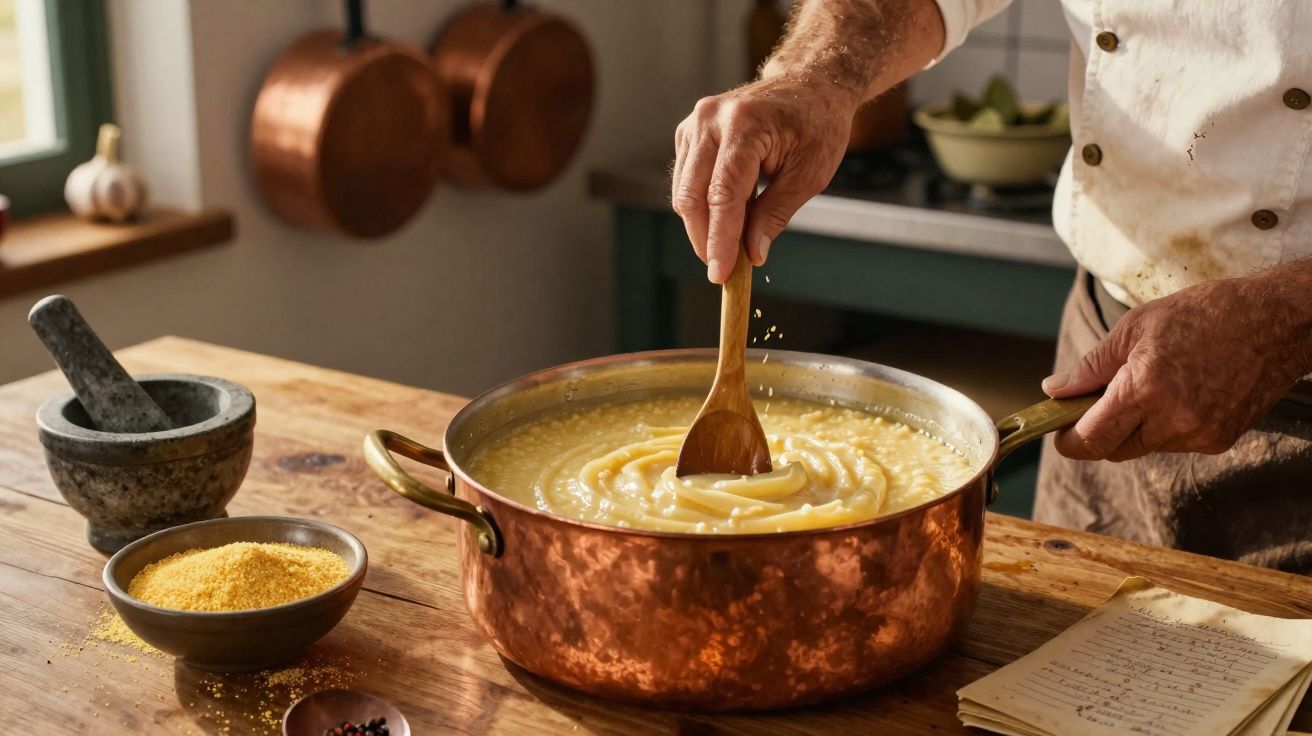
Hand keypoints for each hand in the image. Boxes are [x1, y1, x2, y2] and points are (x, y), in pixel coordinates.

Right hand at [672, 74, 857, 282]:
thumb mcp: (810, 174)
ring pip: (684, 192)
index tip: (720, 274)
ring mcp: (695, 123)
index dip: (720, 239)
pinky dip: (702, 206)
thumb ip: (776, 214)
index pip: (723, 194)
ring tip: (728, 246)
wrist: (810, 83)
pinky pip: (686, 181)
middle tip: (723, 270)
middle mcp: (711, 119)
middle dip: (705, 239)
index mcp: (745, 124)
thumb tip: (752, 254)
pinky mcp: (689, 132)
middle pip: (693, 195)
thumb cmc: (817, 125)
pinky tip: (725, 218)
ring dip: (702, 226)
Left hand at [1042, 272, 1311, 460]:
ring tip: (1146, 385)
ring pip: (1143, 446)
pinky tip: (1178, 392)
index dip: (1068, 440)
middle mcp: (1172, 421)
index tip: (1057, 430)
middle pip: (1113, 450)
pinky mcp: (1219, 440)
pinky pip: (1174, 443)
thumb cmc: (1204, 313)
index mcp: (1145, 389)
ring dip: (1132, 427)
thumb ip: (1090, 367)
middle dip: (1097, 432)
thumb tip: (1055, 390)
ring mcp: (1199, 435)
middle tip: (1092, 403)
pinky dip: (1164, 425)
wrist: (1276, 320)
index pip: (1091, 439)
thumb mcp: (1135, 328)